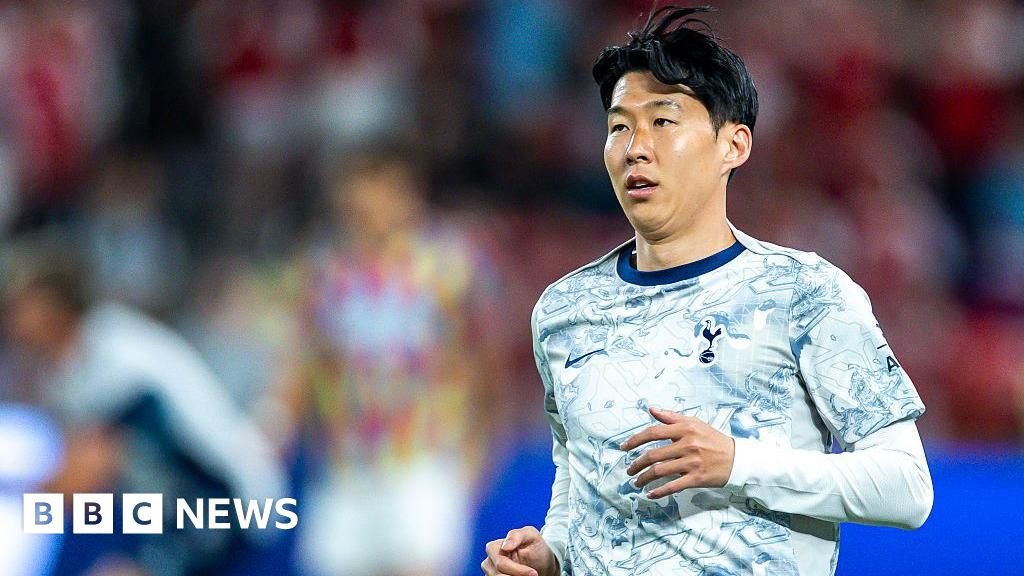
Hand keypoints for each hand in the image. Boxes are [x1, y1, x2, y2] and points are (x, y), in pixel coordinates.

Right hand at [481, 525, 557, 575]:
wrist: (540, 560)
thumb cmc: (534, 545)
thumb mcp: (530, 535)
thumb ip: (516, 536)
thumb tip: (504, 547)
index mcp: (493, 548)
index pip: (501, 564)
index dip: (518, 570)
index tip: (534, 573)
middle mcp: (489, 562)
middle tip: (533, 575)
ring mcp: (491, 574)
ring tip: (528, 575)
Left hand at [619, 407, 735, 498]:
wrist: (737, 458)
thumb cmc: (713, 439)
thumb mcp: (694, 423)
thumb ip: (671, 416)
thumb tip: (651, 409)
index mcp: (684, 429)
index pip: (653, 433)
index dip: (635, 440)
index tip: (623, 447)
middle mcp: (687, 444)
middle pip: (653, 455)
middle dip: (636, 464)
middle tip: (629, 470)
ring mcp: (692, 462)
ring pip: (660, 471)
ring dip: (644, 478)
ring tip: (636, 482)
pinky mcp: (697, 478)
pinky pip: (673, 486)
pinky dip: (659, 492)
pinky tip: (649, 494)